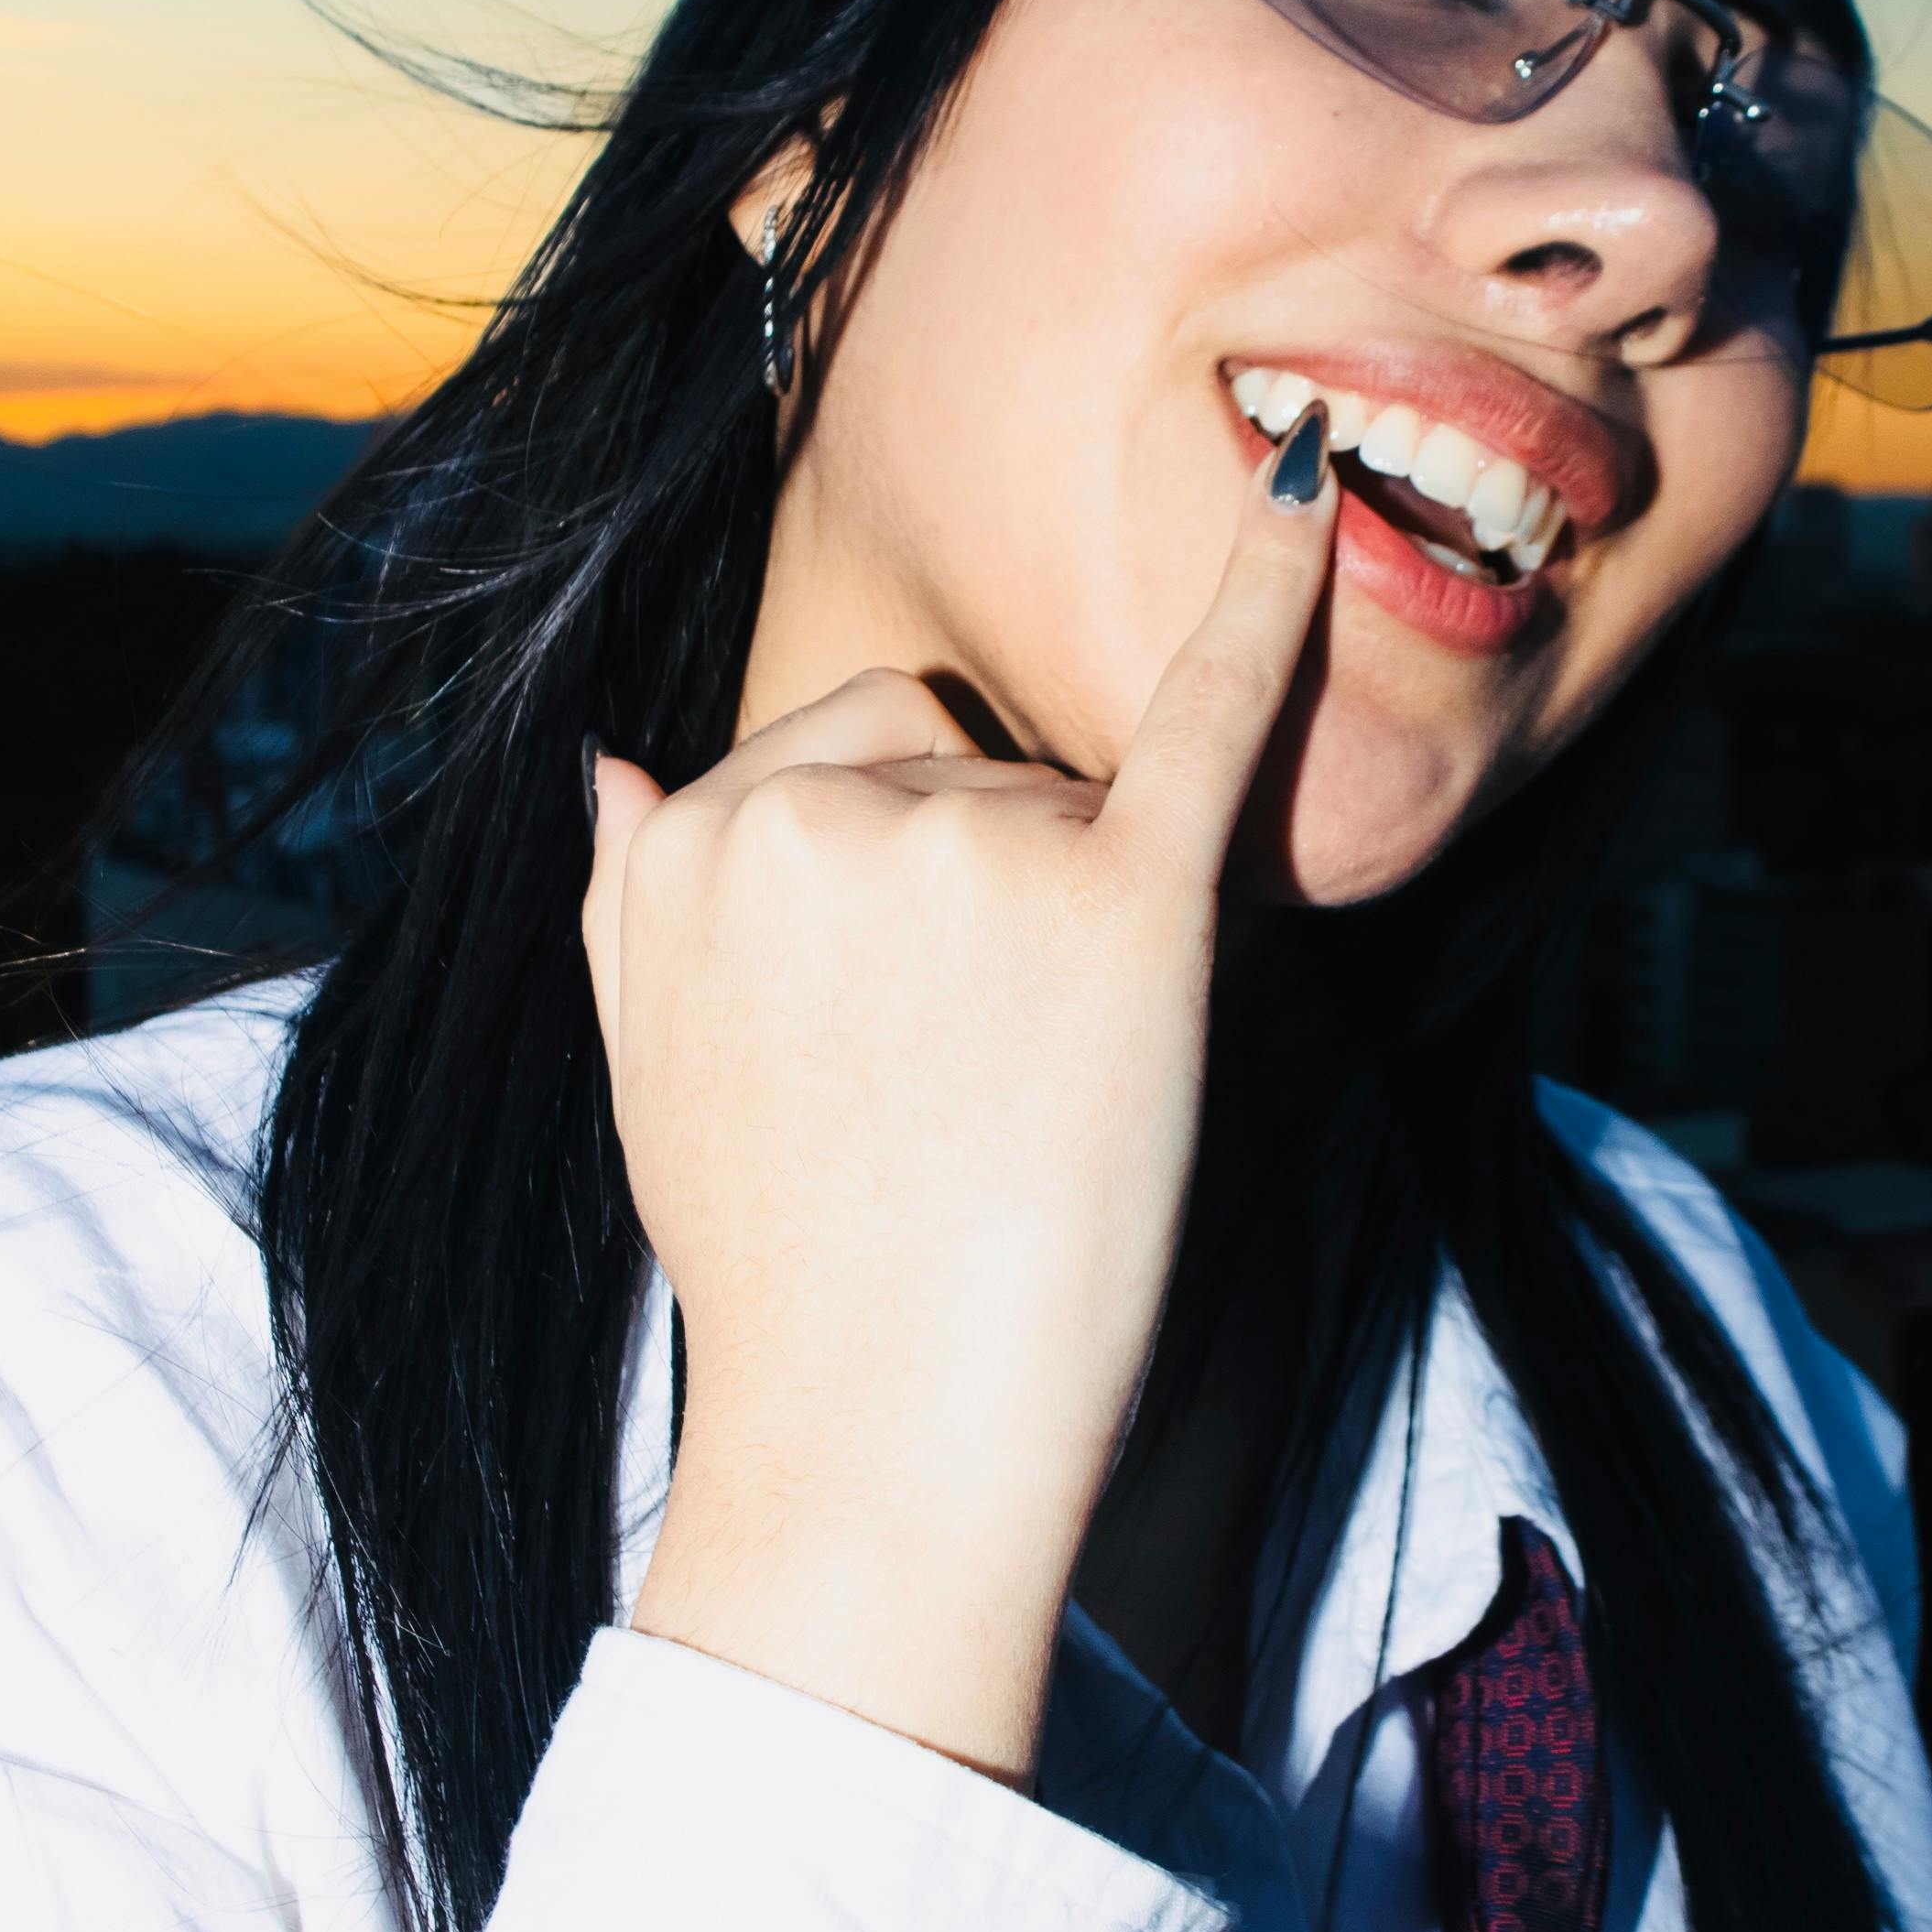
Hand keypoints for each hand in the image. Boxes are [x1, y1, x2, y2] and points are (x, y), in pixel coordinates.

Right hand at [581, 427, 1337, 1780]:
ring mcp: (973, 846)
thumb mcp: (650, 1076)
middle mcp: (815, 806)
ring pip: (1066, 798)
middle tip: (971, 1087)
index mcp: (691, 836)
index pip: (844, 761)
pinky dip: (1272, 591)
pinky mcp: (1127, 903)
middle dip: (989, 889)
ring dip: (1076, 920)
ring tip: (1031, 1103)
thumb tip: (616, 766)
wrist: (879, 1445)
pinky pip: (1210, 708)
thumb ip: (626, 906)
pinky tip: (1315, 486)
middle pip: (963, 761)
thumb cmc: (787, 1279)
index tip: (891, 1044)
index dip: (897, 900)